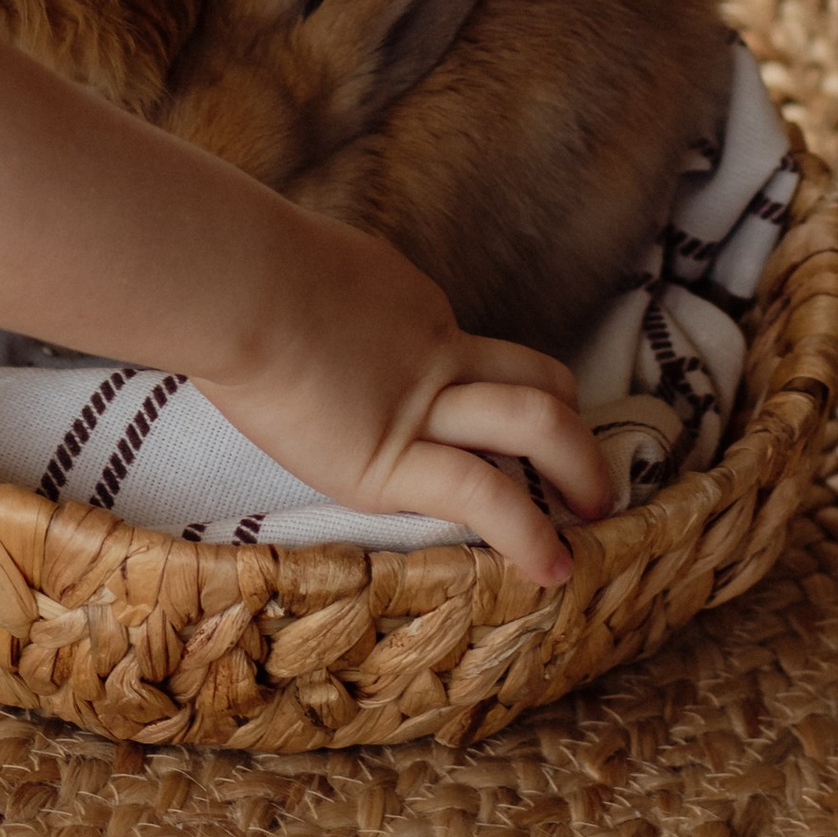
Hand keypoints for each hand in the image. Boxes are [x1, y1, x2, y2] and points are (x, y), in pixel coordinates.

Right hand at [194, 229, 611, 586]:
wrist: (239, 289)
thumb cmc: (241, 274)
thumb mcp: (302, 269)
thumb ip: (324, 298)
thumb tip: (301, 295)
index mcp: (409, 312)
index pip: (474, 354)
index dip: (504, 389)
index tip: (507, 426)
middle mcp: (433, 353)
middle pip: (535, 380)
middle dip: (574, 429)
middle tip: (592, 473)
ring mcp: (422, 405)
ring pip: (536, 422)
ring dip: (579, 470)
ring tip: (598, 515)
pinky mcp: (393, 461)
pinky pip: (481, 494)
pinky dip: (527, 532)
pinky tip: (551, 567)